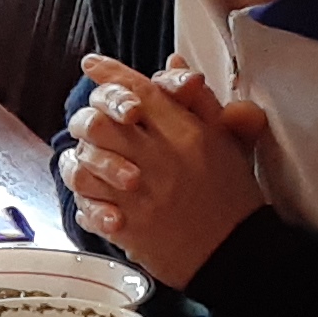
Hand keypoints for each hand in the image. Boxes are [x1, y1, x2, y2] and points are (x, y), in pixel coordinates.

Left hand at [55, 53, 270, 285]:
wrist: (236, 253)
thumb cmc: (232, 194)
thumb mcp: (224, 140)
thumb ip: (197, 100)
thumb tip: (173, 63)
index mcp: (186, 134)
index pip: (140, 92)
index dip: (110, 74)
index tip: (91, 64)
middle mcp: (159, 160)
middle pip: (102, 123)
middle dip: (88, 116)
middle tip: (90, 120)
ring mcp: (139, 195)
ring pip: (86, 162)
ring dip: (81, 158)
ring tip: (86, 159)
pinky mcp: (128, 227)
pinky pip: (87, 204)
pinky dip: (84, 200)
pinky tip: (92, 198)